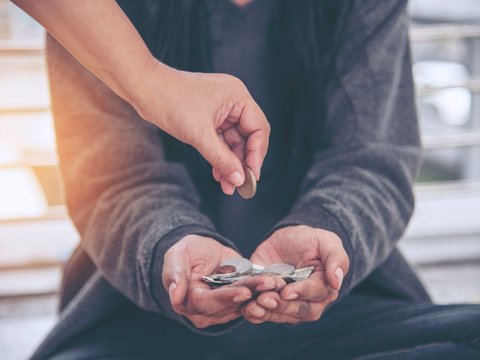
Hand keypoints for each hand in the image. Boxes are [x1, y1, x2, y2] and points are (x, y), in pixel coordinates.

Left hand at [136, 64, 269, 194]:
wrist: (143, 89)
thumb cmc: (171, 101)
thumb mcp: (199, 134)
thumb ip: (221, 158)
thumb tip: (239, 179)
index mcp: (238, 96)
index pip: (259, 128)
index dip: (257, 154)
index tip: (251, 176)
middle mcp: (233, 101)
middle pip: (247, 137)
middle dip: (242, 162)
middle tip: (240, 186)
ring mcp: (221, 110)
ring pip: (233, 142)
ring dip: (230, 163)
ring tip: (227, 186)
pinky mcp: (208, 118)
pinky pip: (220, 141)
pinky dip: (219, 157)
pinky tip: (218, 174)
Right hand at [162, 235, 275, 328]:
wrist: (202, 250)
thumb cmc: (187, 251)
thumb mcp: (177, 255)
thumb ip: (175, 274)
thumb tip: (175, 297)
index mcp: (187, 302)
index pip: (207, 303)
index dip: (225, 298)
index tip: (243, 291)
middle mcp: (205, 311)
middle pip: (229, 305)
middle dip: (249, 294)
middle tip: (267, 284)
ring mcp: (223, 309)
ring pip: (243, 303)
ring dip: (260, 293)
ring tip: (274, 281)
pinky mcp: (237, 302)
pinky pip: (251, 299)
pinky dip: (263, 291)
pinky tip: (275, 282)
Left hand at [242, 225, 349, 323]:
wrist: (287, 241)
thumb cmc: (311, 241)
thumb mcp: (326, 241)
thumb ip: (335, 258)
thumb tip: (336, 282)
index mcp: (325, 286)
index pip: (316, 293)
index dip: (301, 292)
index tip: (287, 291)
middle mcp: (310, 301)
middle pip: (298, 310)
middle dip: (281, 305)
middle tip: (264, 298)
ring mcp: (290, 306)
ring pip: (281, 315)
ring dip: (266, 312)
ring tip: (252, 306)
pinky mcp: (272, 305)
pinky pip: (265, 315)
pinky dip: (255, 314)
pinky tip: (246, 310)